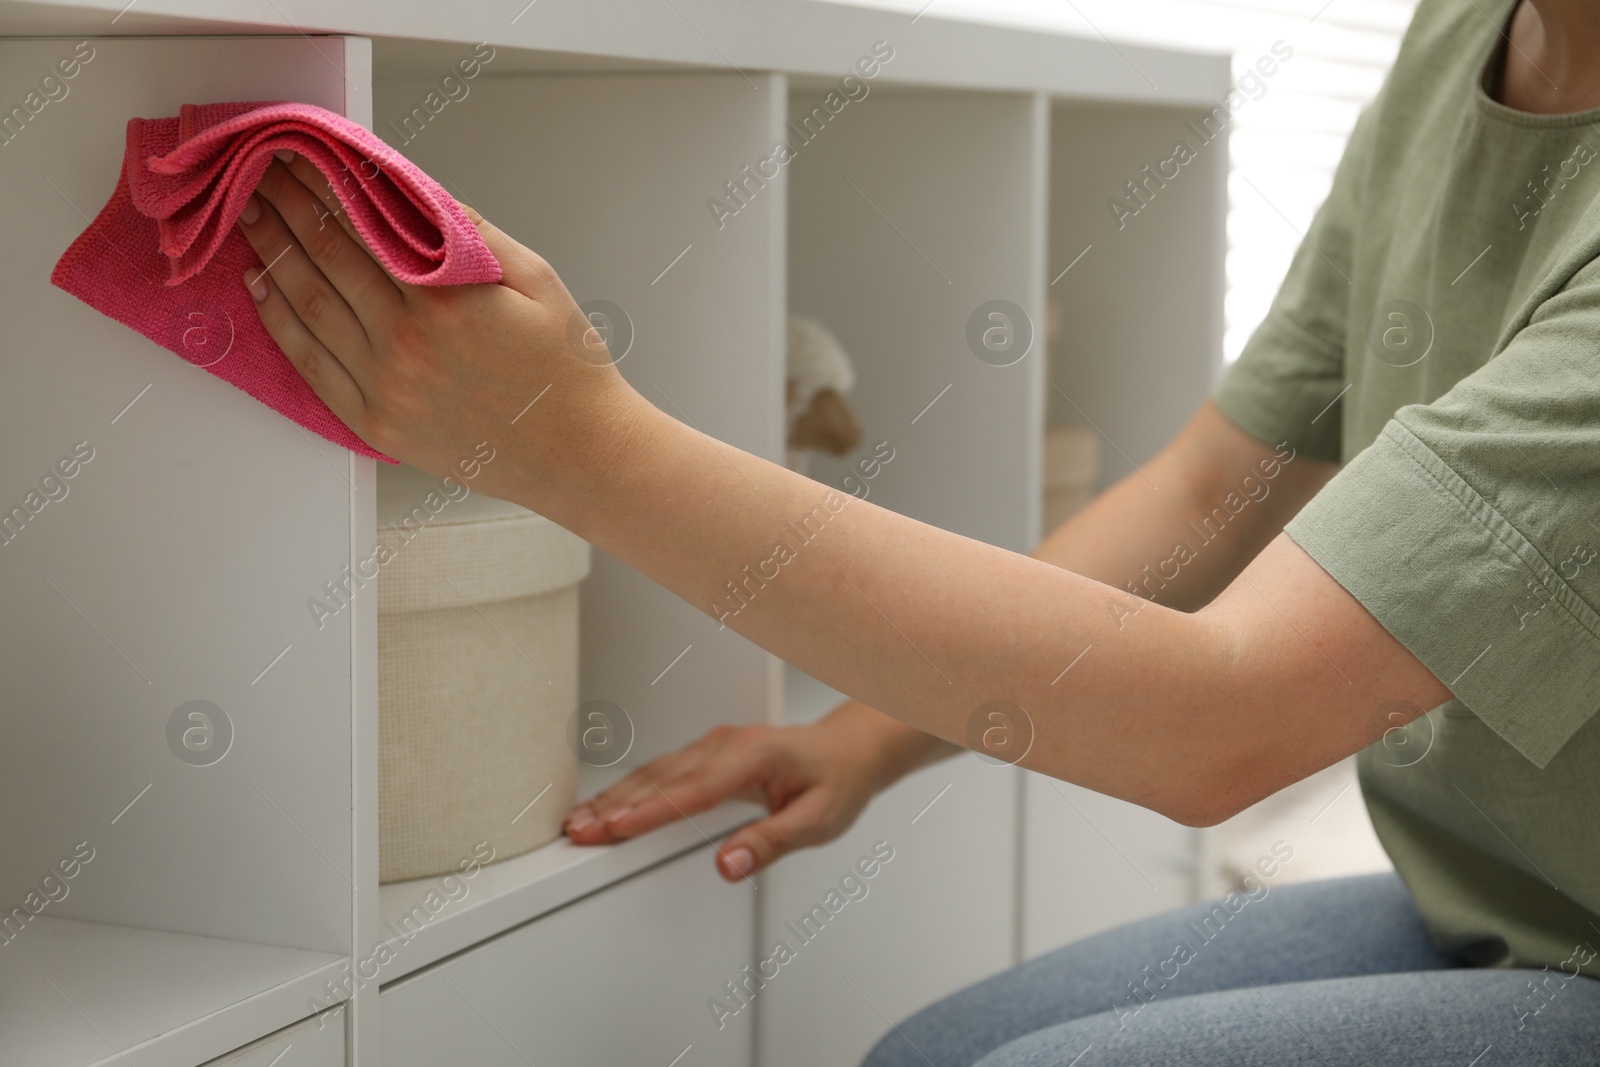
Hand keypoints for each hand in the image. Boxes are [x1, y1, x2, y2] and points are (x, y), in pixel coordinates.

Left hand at [237, 151, 647, 508]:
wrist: (581, 454)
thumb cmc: (567, 370)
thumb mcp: (536, 281)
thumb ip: (471, 233)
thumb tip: (415, 193)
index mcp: (444, 301)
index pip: (360, 227)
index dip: (321, 186)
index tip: (298, 157)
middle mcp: (404, 344)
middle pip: (322, 260)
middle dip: (285, 210)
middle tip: (259, 176)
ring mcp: (385, 388)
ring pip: (307, 307)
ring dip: (271, 256)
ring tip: (251, 220)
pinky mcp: (377, 423)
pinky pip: (311, 364)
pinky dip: (279, 321)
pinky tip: (263, 288)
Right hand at [564, 720, 889, 880]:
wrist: (849, 750)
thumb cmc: (836, 782)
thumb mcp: (818, 821)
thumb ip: (771, 842)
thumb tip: (729, 865)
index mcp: (754, 756)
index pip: (693, 788)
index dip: (651, 811)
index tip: (616, 828)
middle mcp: (728, 744)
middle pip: (663, 778)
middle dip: (616, 805)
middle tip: (579, 832)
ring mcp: (715, 745)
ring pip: (656, 771)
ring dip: (616, 797)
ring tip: (580, 823)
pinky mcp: (708, 752)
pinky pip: (663, 769)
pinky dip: (631, 789)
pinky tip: (609, 804)